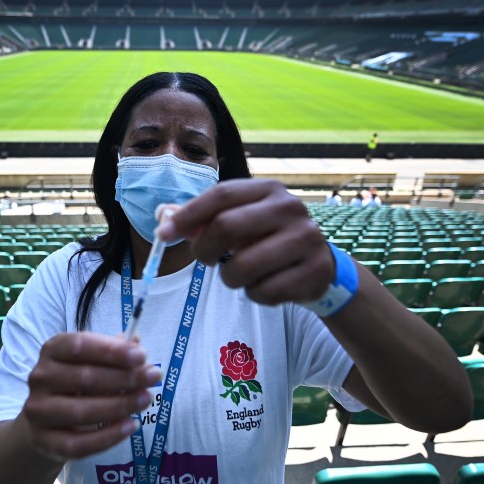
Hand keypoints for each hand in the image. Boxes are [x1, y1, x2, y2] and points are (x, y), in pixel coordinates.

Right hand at [22, 332, 161, 461]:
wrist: (45, 422)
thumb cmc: (75, 384)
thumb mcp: (91, 361)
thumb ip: (112, 351)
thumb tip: (136, 341)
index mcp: (52, 350)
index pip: (79, 346)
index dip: (111, 351)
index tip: (142, 356)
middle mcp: (40, 378)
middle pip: (84, 378)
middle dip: (125, 378)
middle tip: (153, 378)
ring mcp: (38, 411)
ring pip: (81, 412)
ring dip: (119, 406)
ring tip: (145, 400)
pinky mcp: (44, 441)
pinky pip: (79, 443)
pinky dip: (108, 437)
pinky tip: (130, 425)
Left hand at [157, 179, 334, 304]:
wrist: (319, 265)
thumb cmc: (268, 240)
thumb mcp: (242, 221)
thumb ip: (206, 219)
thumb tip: (165, 219)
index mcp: (269, 189)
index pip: (221, 194)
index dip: (188, 215)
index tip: (163, 234)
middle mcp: (291, 208)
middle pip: (227, 227)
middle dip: (204, 250)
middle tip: (203, 259)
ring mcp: (308, 239)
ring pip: (243, 266)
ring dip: (230, 278)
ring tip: (240, 274)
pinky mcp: (315, 271)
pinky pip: (265, 291)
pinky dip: (255, 294)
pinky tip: (266, 285)